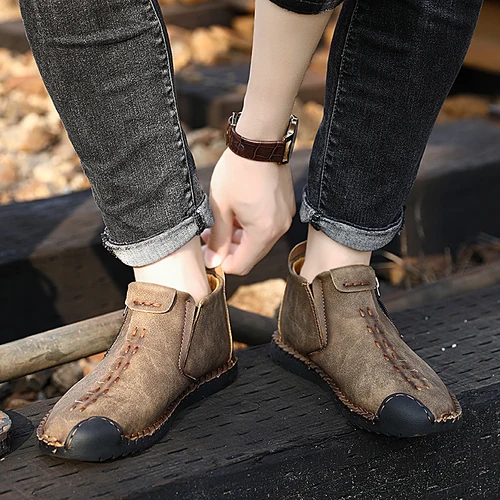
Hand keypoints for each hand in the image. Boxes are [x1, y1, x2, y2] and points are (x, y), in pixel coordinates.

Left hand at [202, 148, 295, 274]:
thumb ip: (218, 238)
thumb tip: (212, 261)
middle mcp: (279, 228)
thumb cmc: (237, 172)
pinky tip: (236, 213)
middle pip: (251, 254)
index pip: (241, 265)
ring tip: (219, 223)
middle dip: (229, 249)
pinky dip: (251, 225)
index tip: (207, 252)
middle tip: (209, 236)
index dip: (221, 263)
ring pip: (259, 240)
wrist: (259, 141)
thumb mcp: (220, 207)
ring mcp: (285, 217)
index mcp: (263, 232)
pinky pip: (267, 225)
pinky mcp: (286, 206)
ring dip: (239, 238)